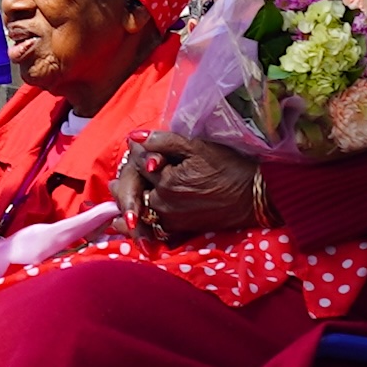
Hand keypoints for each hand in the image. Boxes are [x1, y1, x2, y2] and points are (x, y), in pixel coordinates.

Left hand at [115, 130, 261, 240]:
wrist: (254, 197)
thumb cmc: (228, 168)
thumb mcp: (197, 147)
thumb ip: (163, 141)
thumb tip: (133, 137)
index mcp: (165, 181)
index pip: (139, 166)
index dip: (137, 156)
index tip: (136, 152)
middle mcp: (164, 204)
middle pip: (134, 191)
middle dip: (125, 185)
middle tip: (113, 184)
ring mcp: (171, 220)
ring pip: (140, 211)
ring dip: (128, 206)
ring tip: (118, 202)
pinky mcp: (179, 230)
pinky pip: (151, 228)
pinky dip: (140, 225)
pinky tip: (132, 223)